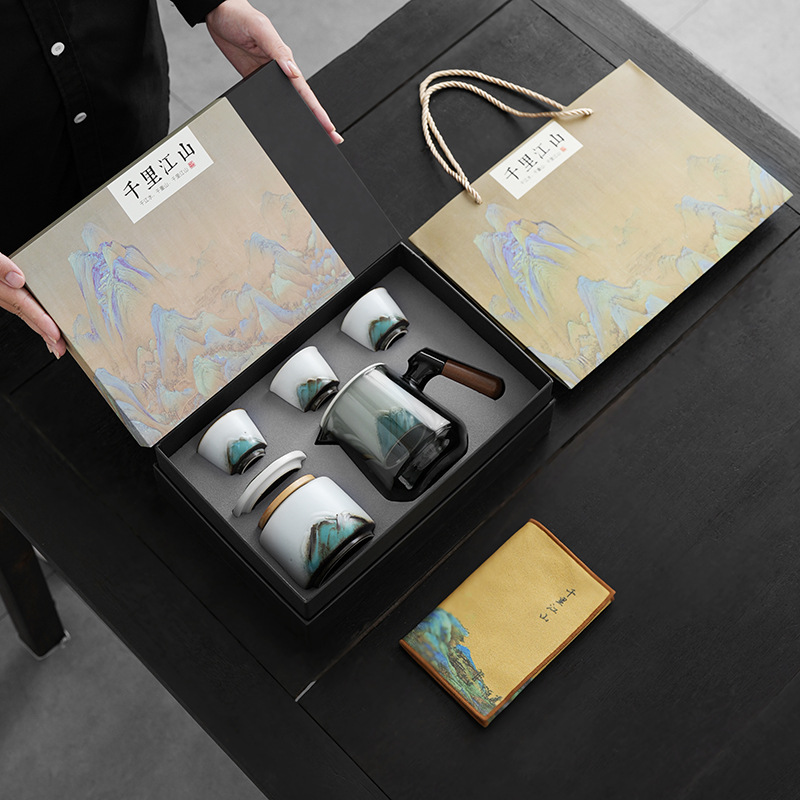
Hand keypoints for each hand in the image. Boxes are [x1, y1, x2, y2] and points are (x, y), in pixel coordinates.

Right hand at [1, 252, 65, 357]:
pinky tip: (37, 322)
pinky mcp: (1, 290)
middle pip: (23, 314)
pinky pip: (15, 302)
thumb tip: (17, 280)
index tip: (55, 334)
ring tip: (53, 342)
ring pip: (20, 310)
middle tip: (60, 349)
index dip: (40, 321)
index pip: (22, 305)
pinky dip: (29, 313)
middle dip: (43, 332)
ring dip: (37, 326)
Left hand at [205, 0, 343, 143]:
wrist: (217, 12)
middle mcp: (279, 70)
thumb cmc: (238, 15)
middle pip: (302, 101)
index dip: (318, 111)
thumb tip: (292, 70)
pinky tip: (283, 125)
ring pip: (288, 103)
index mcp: (284, 60)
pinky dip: (277, 114)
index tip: (329, 126)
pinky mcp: (254, 79)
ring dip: (301, 119)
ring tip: (313, 136)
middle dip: (318, 120)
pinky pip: (268, 101)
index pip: (305, 91)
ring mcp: (267, 77)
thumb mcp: (260, 29)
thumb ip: (277, 50)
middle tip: (332, 138)